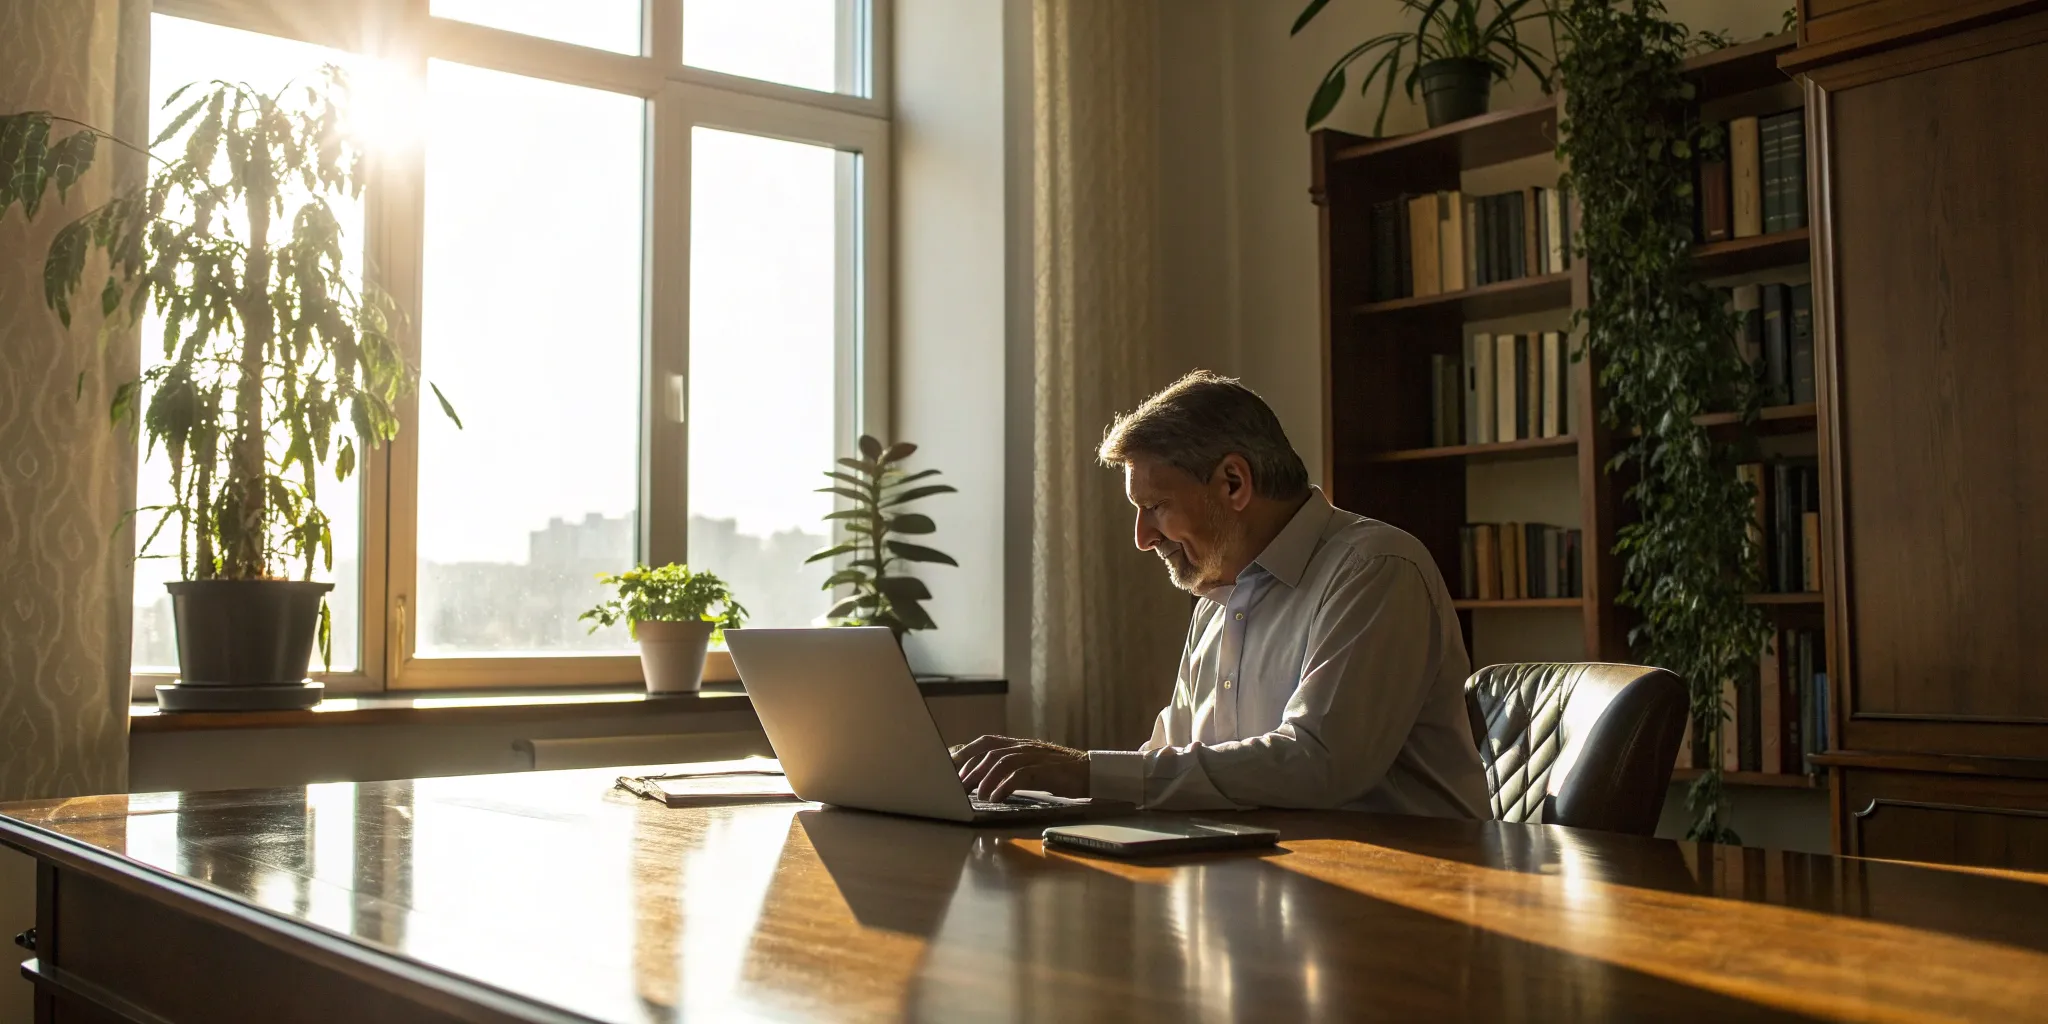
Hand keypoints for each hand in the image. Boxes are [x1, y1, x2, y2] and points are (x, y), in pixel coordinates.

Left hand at [951, 735, 1089, 801]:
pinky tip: (996, 799)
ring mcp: (1036, 757)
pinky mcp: (1047, 770)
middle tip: (958, 786)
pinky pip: (1021, 775)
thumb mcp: (1031, 768)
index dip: (966, 752)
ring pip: (1003, 761)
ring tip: (977, 795)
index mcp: (1019, 745)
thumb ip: (1009, 769)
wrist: (1092, 772)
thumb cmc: (1059, 774)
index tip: (949, 768)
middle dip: (971, 768)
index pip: (986, 742)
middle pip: (990, 750)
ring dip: (986, 779)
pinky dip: (1005, 787)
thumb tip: (980, 781)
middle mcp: (1024, 747)